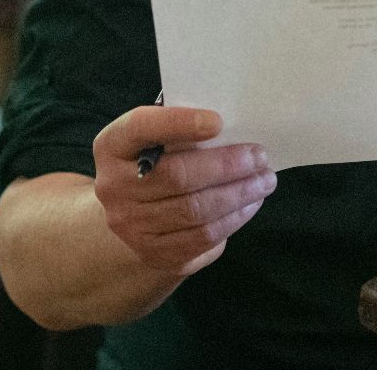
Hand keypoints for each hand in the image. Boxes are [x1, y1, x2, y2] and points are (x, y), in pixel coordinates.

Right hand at [91, 104, 276, 276]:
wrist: (133, 215)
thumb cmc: (155, 164)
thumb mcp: (154, 140)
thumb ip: (180, 131)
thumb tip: (233, 131)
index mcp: (112, 146)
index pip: (140, 128)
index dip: (178, 123)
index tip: (218, 121)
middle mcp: (113, 187)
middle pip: (177, 176)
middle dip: (226, 166)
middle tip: (260, 157)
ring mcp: (131, 226)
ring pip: (195, 210)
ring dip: (238, 195)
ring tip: (264, 181)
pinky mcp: (154, 254)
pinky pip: (202, 238)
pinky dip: (233, 219)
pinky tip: (250, 204)